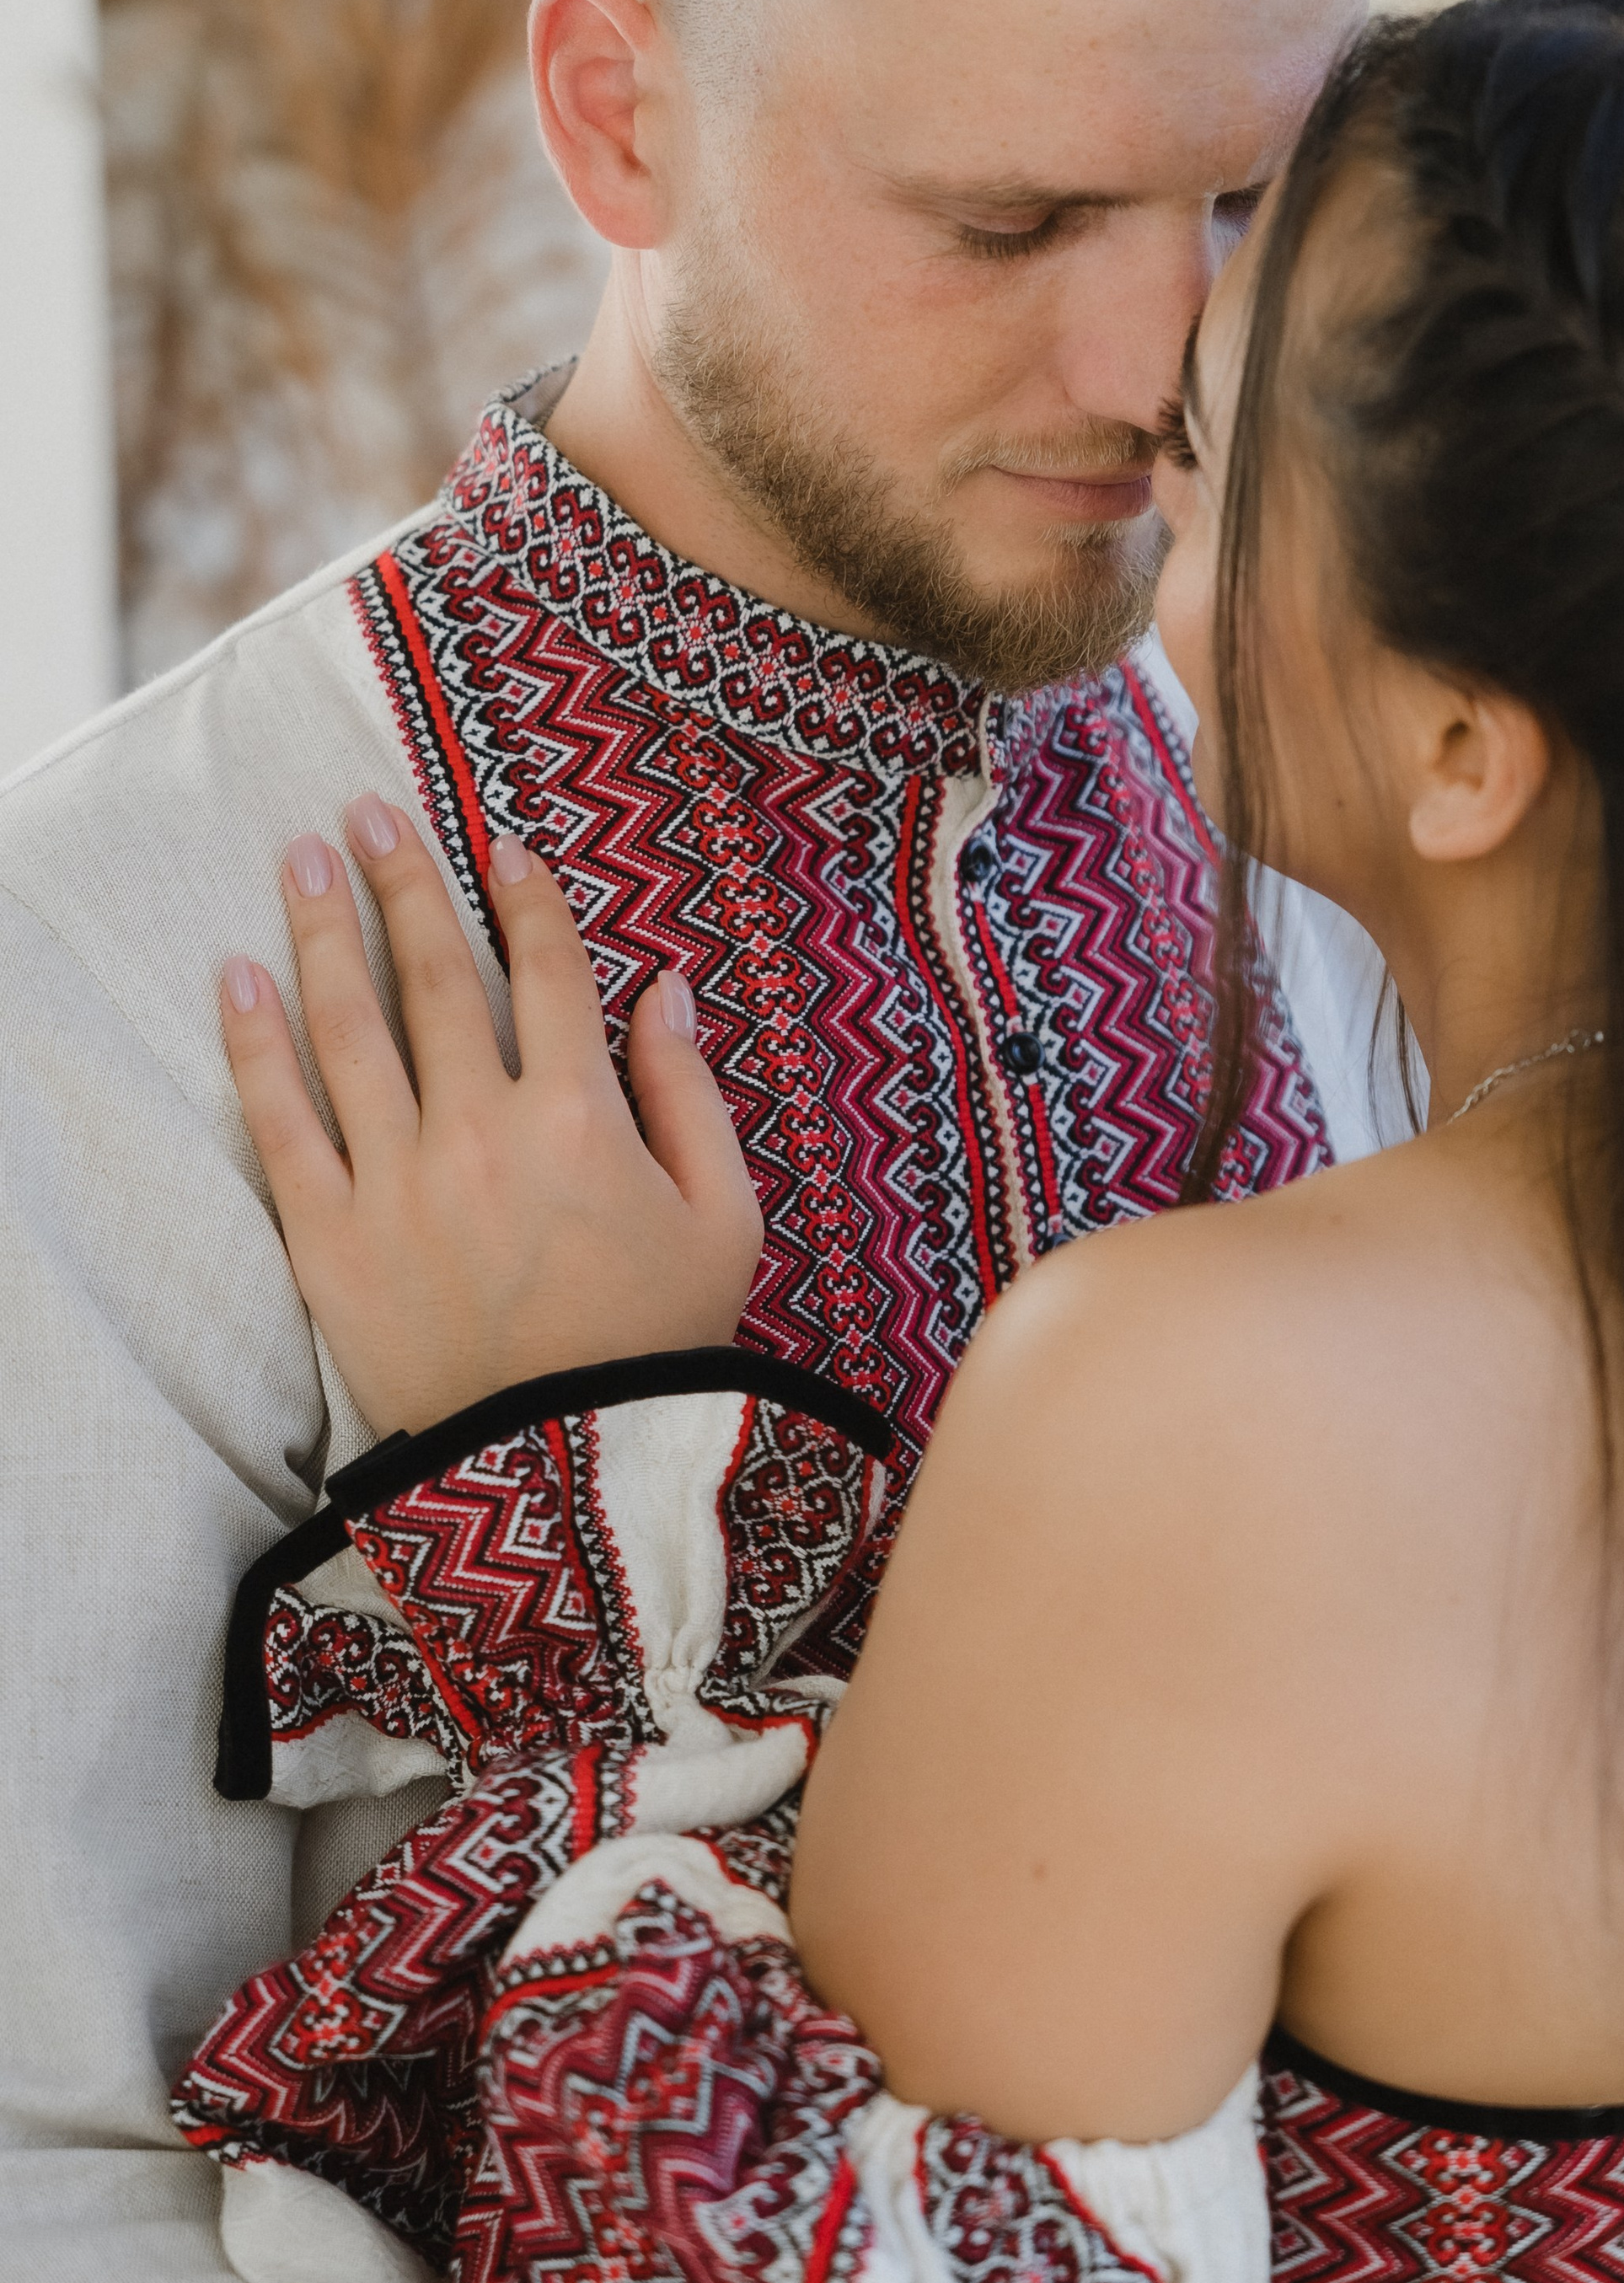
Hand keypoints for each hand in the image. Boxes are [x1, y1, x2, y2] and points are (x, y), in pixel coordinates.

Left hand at [221, 795, 763, 1435]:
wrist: (566, 1469)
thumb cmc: (661, 1344)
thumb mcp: (726, 1216)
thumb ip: (692, 1093)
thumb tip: (663, 988)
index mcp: (582, 1117)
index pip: (550, 974)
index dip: (527, 900)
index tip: (502, 845)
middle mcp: (482, 1130)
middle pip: (435, 978)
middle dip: (403, 883)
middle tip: (367, 813)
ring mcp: (398, 1182)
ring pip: (349, 1029)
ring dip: (323, 933)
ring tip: (301, 861)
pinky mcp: (332, 1240)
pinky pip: (283, 1124)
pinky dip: (256, 1044)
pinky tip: (238, 977)